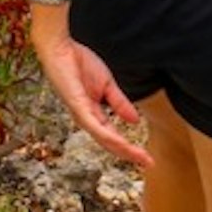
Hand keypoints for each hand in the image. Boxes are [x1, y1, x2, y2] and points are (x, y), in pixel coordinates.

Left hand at [33, 25, 149, 168]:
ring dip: (123, 149)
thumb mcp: (107, 85)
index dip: (130, 148)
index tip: (148, 158)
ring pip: (103, 138)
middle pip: (110, 143)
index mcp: (93, 115)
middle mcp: (86, 119)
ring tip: (140, 157)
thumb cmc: (79, 64)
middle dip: (130, 154)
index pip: (113, 137)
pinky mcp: (77, 106)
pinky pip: (94, 124)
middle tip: (149, 164)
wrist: (61, 47)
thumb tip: (135, 121)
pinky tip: (121, 142)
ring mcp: (81, 114)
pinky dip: (108, 135)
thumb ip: (120, 103)